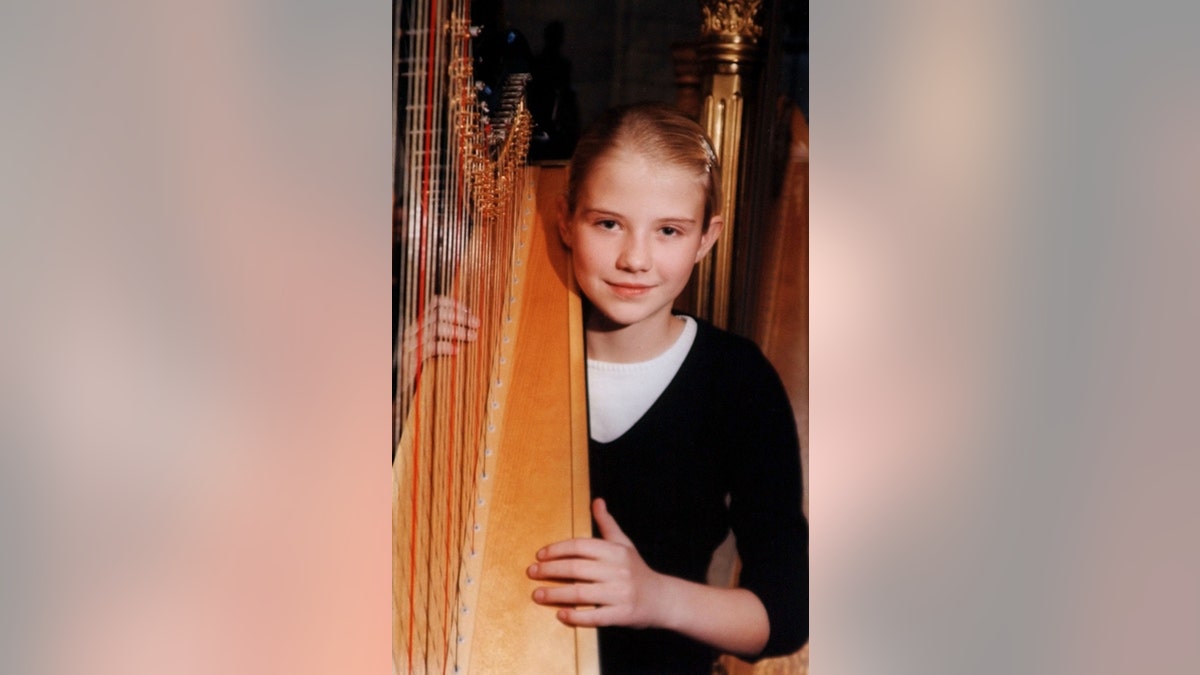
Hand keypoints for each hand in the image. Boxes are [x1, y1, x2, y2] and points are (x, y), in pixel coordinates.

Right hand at [399, 295, 479, 375]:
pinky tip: (456, 351)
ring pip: (437, 328)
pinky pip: (430, 347)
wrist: (393, 383)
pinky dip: (445, 347)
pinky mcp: (411, 358)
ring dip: (458, 331)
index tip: (468, 312)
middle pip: (439, 314)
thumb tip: (460, 326)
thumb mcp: (421, 344)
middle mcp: (412, 329)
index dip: (453, 305)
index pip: (434, 304)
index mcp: (415, 323)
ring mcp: (410, 343)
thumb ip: (435, 334)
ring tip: (472, 336)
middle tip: (476, 324)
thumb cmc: (411, 364)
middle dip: (460, 317)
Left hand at [527, 498, 667, 628]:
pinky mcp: (622, 614)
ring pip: (581, 593)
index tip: (539, 555)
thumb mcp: (624, 544)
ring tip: (537, 594)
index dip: (557, 550)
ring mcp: (620, 593)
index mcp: (615, 551)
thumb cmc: (637, 570)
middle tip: (531, 572)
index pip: (580, 546)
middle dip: (550, 570)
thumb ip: (607, 524)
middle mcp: (618, 570)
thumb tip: (596, 501)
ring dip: (555, 594)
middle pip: (576, 568)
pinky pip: (594, 616)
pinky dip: (576, 616)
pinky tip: (561, 614)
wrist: (662, 598)